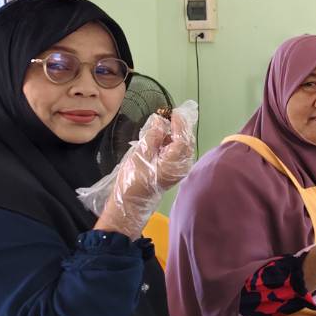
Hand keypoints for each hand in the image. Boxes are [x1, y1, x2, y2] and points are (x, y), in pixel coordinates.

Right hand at [95, 111, 196, 238]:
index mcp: (174, 162)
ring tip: (162, 125)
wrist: (130, 203)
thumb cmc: (133, 181)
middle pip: (185, 141)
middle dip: (179, 127)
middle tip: (170, 115)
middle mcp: (182, 166)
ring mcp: (179, 170)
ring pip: (182, 147)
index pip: (183, 138)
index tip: (174, 112)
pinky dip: (171, 143)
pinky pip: (177, 153)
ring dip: (174, 135)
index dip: (180, 124)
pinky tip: (161, 139)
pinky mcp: (174, 171)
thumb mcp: (140, 154)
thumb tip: (160, 121)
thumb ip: (152, 136)